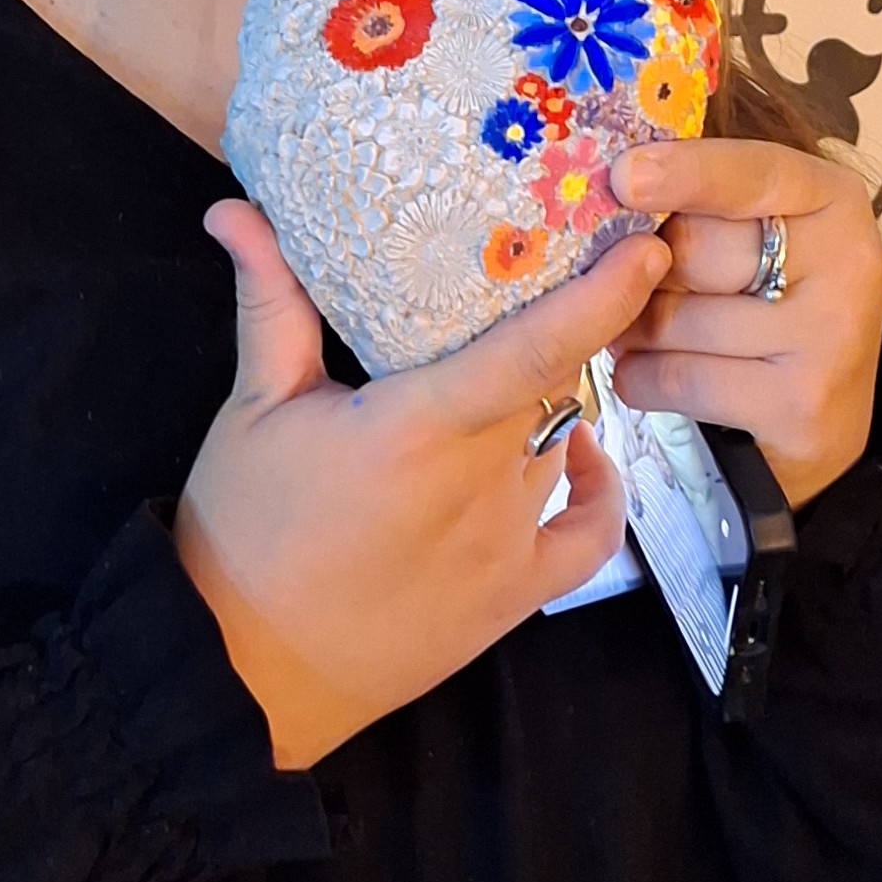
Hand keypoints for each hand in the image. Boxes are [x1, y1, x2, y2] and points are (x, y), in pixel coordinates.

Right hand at [176, 206, 668, 771]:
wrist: (244, 672)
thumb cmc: (241, 533)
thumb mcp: (251, 409)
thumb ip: (269, 304)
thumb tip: (234, 209)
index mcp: (414, 430)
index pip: (533, 351)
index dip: (600, 298)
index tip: (647, 247)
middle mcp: (477, 487)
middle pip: (555, 387)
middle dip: (560, 335)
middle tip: (544, 290)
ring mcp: (504, 548)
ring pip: (562, 446)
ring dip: (550, 407)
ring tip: (519, 373)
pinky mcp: (513, 600)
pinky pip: (588, 538)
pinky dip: (596, 491)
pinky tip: (582, 455)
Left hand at [604, 140, 881, 509]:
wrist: (826, 414)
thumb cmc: (771, 303)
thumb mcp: (757, 230)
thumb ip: (700, 201)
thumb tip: (613, 184)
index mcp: (833, 200)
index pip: (752, 174)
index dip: (685, 173)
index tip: (624, 176)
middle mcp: (845, 262)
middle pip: (695, 248)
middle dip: (645, 270)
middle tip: (648, 285)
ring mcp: (829, 339)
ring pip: (674, 319)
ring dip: (635, 329)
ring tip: (652, 332)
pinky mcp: (797, 404)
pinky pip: (673, 377)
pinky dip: (640, 377)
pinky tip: (654, 373)